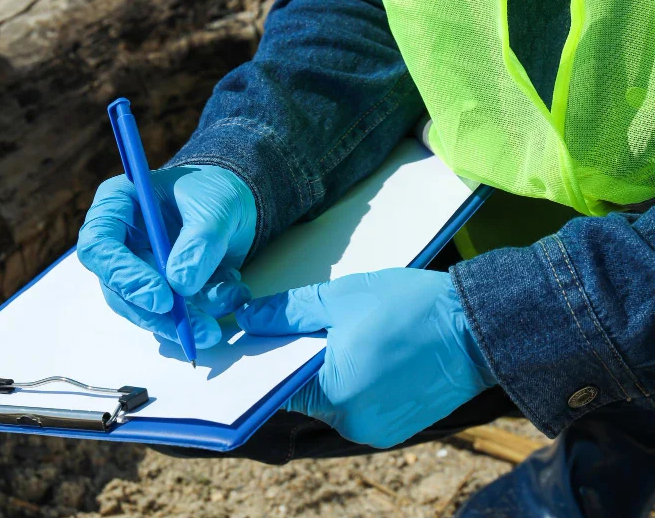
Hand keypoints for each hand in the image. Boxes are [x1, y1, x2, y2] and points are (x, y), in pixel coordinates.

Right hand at [78, 165, 255, 347]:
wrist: (235, 201)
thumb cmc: (215, 191)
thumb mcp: (215, 206)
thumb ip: (200, 241)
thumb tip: (180, 285)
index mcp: (116, 206)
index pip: (99, 247)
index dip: (124, 276)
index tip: (161, 299)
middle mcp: (120, 241)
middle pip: (118, 289)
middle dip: (157, 315)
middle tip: (194, 329)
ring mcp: (138, 268)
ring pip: (145, 310)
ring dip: (183, 323)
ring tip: (217, 324)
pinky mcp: (161, 290)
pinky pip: (173, 315)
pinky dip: (203, 314)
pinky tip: (232, 294)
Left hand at [236, 268, 496, 447]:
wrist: (480, 328)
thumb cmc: (411, 307)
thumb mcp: (341, 298)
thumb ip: (288, 311)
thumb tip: (247, 317)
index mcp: (333, 392)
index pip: (275, 385)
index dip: (264, 358)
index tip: (259, 335)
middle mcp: (350, 422)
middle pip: (302, 392)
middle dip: (299, 360)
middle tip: (307, 326)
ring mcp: (374, 430)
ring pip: (330, 398)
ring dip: (328, 371)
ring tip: (344, 336)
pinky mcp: (394, 429)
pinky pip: (356, 405)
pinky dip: (353, 382)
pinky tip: (366, 353)